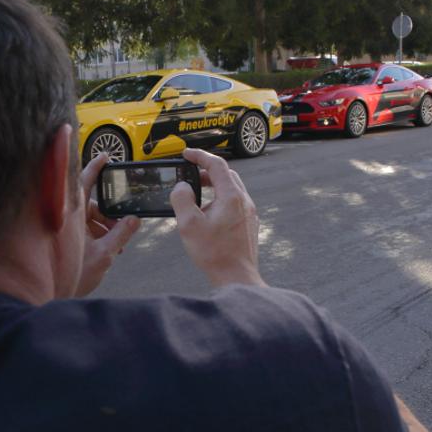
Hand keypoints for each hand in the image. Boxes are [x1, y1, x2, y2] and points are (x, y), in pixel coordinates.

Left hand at [75, 153, 140, 295]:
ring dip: (104, 229)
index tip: (106, 157)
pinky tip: (105, 250)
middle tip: (123, 228)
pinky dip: (94, 235)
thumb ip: (121, 235)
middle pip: (92, 205)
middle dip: (110, 216)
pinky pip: (81, 230)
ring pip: (88, 219)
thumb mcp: (104, 254)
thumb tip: (135, 220)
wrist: (49, 294)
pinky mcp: (62, 239)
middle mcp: (66, 216)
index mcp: (73, 213)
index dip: (95, 167)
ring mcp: (63, 228)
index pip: (84, 182)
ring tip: (116, 247)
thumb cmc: (70, 274)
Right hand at [169, 148, 264, 287]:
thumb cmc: (214, 253)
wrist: (237, 276)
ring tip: (197, 194)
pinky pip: (235, 202)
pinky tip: (209, 213)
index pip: (217, 165)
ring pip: (232, 188)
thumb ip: (182, 199)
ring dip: (215, 185)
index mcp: (231, 197)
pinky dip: (221, 198)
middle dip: (207, 170)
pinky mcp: (249, 223)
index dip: (200, 156)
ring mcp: (249, 212)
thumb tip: (182, 187)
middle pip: (227, 174)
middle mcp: (244, 201)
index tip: (187, 154)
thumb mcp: (188, 225)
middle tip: (190, 174)